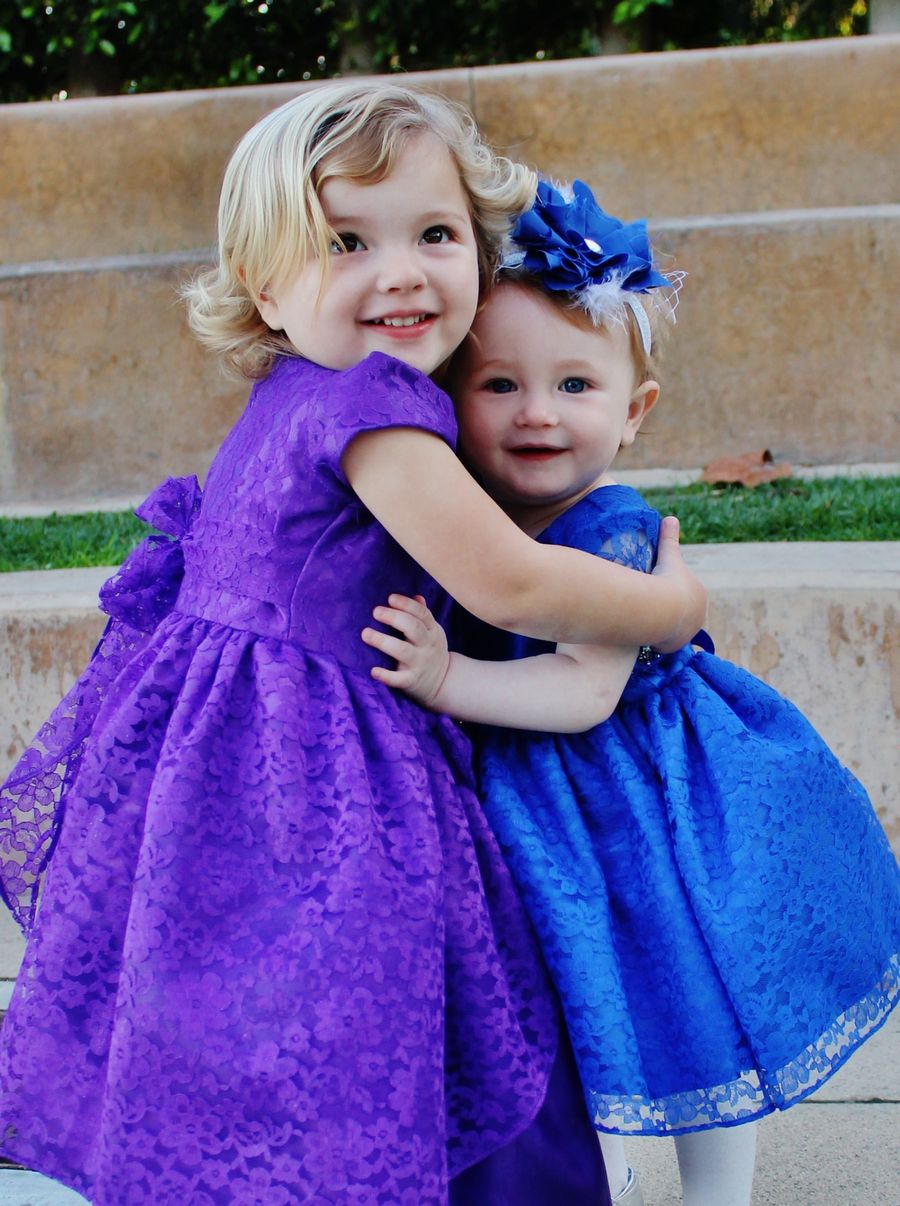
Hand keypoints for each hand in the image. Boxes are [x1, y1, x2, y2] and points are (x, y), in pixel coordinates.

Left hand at [361, 594, 450, 707]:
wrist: (442, 682)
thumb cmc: (430, 650)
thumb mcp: (432, 632)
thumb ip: (423, 615)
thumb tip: (416, 596)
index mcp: (432, 630)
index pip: (422, 614)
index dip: (407, 604)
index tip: (390, 598)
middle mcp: (427, 645)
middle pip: (413, 628)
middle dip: (394, 618)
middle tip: (376, 611)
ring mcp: (419, 663)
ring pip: (403, 651)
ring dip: (383, 641)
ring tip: (365, 634)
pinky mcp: (411, 681)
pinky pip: (399, 679)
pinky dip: (386, 676)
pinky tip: (373, 670)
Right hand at [650, 516, 707, 652]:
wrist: (663, 606)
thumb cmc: (666, 579)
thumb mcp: (668, 556)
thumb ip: (669, 538)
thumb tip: (670, 518)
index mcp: (699, 594)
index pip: (683, 595)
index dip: (668, 593)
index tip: (654, 592)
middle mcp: (699, 615)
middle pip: (679, 613)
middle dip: (666, 612)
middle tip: (646, 607)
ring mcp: (688, 631)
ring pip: (671, 629)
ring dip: (661, 627)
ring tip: (643, 621)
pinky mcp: (676, 644)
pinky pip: (664, 643)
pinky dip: (655, 639)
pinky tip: (643, 634)